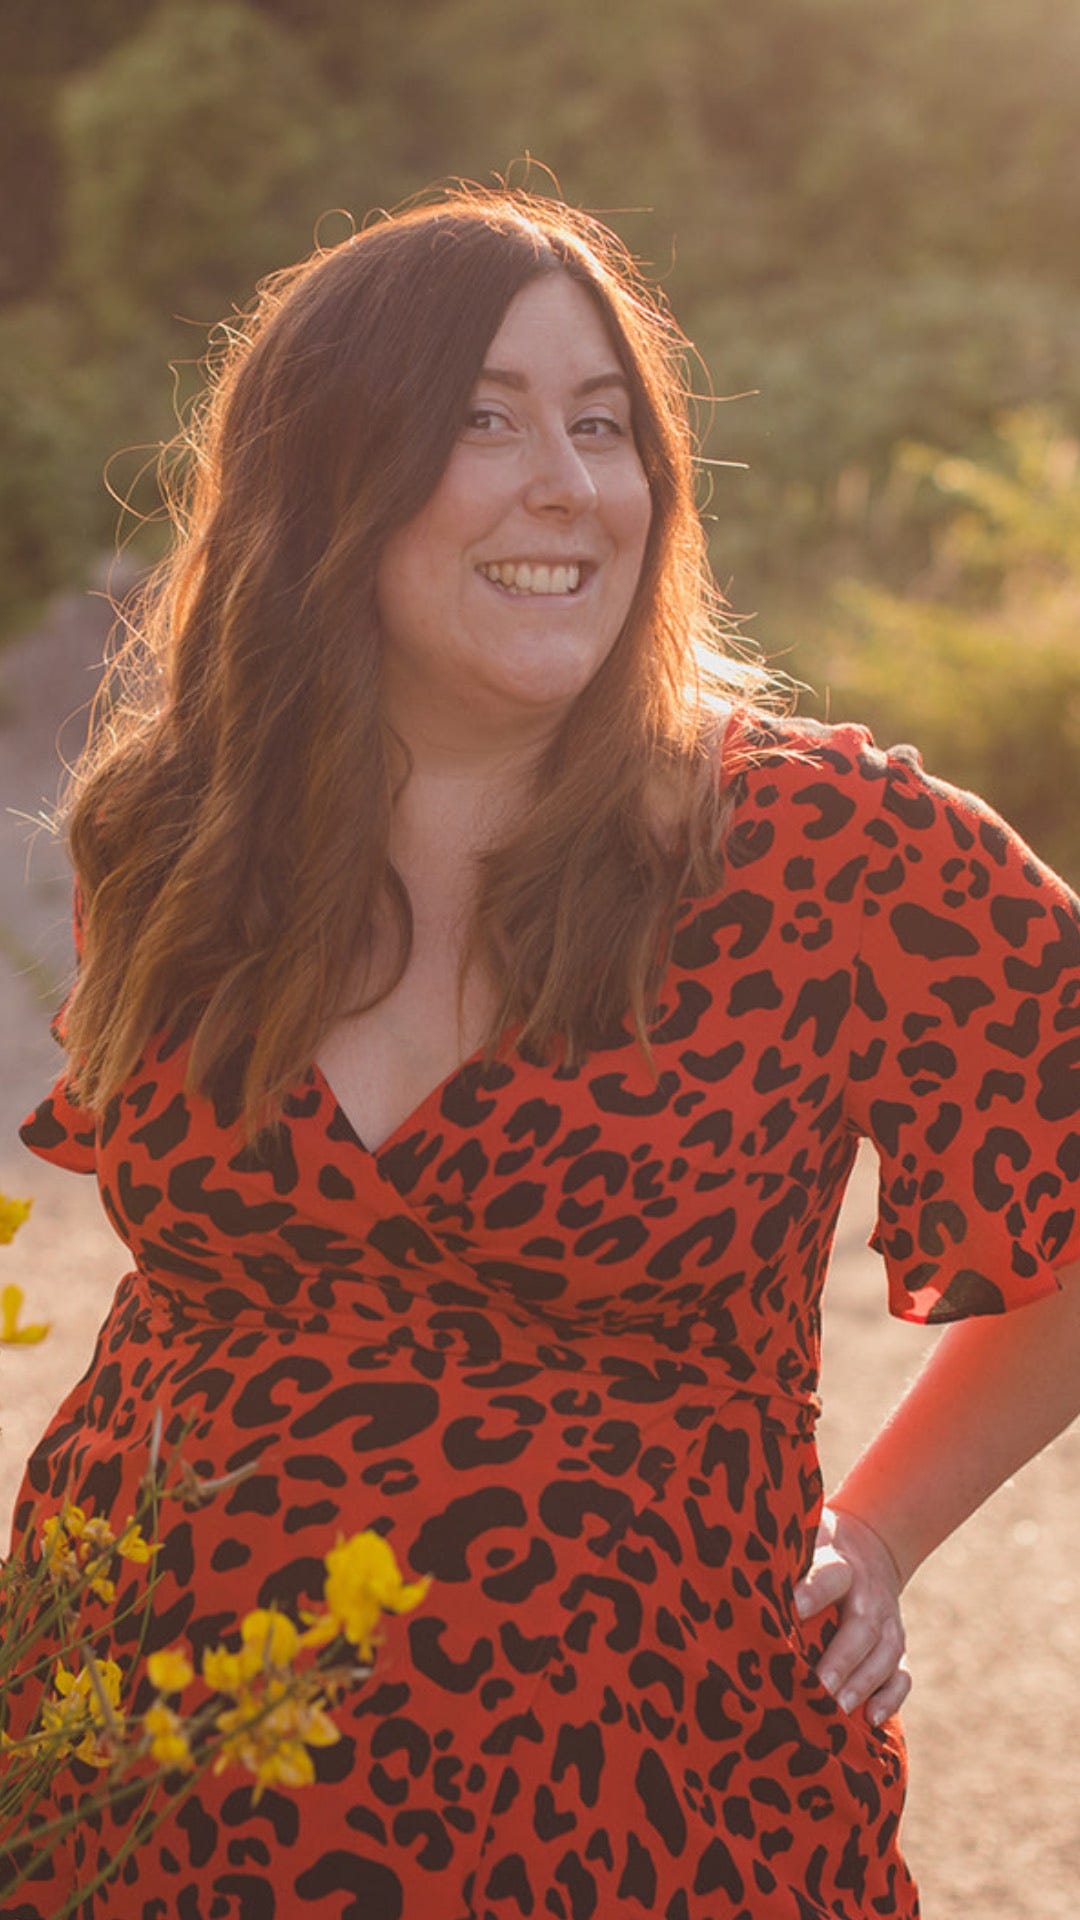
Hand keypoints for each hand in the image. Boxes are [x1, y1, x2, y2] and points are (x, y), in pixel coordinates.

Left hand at [793, 1503, 910, 1727]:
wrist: (870, 1545)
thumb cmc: (817, 1549)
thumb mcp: (804, 1537)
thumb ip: (780, 1552)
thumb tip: (737, 1559)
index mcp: (840, 1564)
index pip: (830, 1576)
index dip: (813, 1593)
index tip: (793, 1612)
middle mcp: (868, 1594)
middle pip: (862, 1626)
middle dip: (841, 1659)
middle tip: (818, 1687)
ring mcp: (888, 1621)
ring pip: (885, 1654)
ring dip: (863, 1684)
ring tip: (837, 1710)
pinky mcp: (897, 1645)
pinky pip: (902, 1673)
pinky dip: (891, 1697)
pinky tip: (873, 1719)